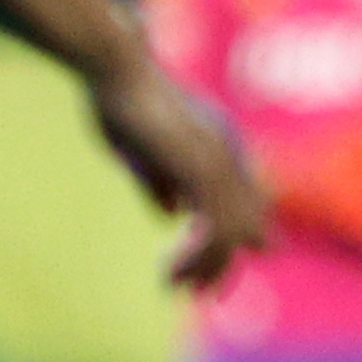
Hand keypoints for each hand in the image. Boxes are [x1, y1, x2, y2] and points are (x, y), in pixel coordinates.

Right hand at [86, 57, 266, 288]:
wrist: (117, 66)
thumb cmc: (121, 99)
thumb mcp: (143, 150)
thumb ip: (161, 181)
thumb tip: (171, 215)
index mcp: (221, 145)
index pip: (244, 202)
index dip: (238, 239)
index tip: (218, 273)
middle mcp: (231, 154)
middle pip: (243, 222)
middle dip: (223, 263)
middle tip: (199, 295)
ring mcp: (220, 162)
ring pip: (228, 232)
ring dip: (205, 266)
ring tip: (175, 288)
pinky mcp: (201, 171)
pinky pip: (212, 228)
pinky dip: (195, 257)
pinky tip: (170, 273)